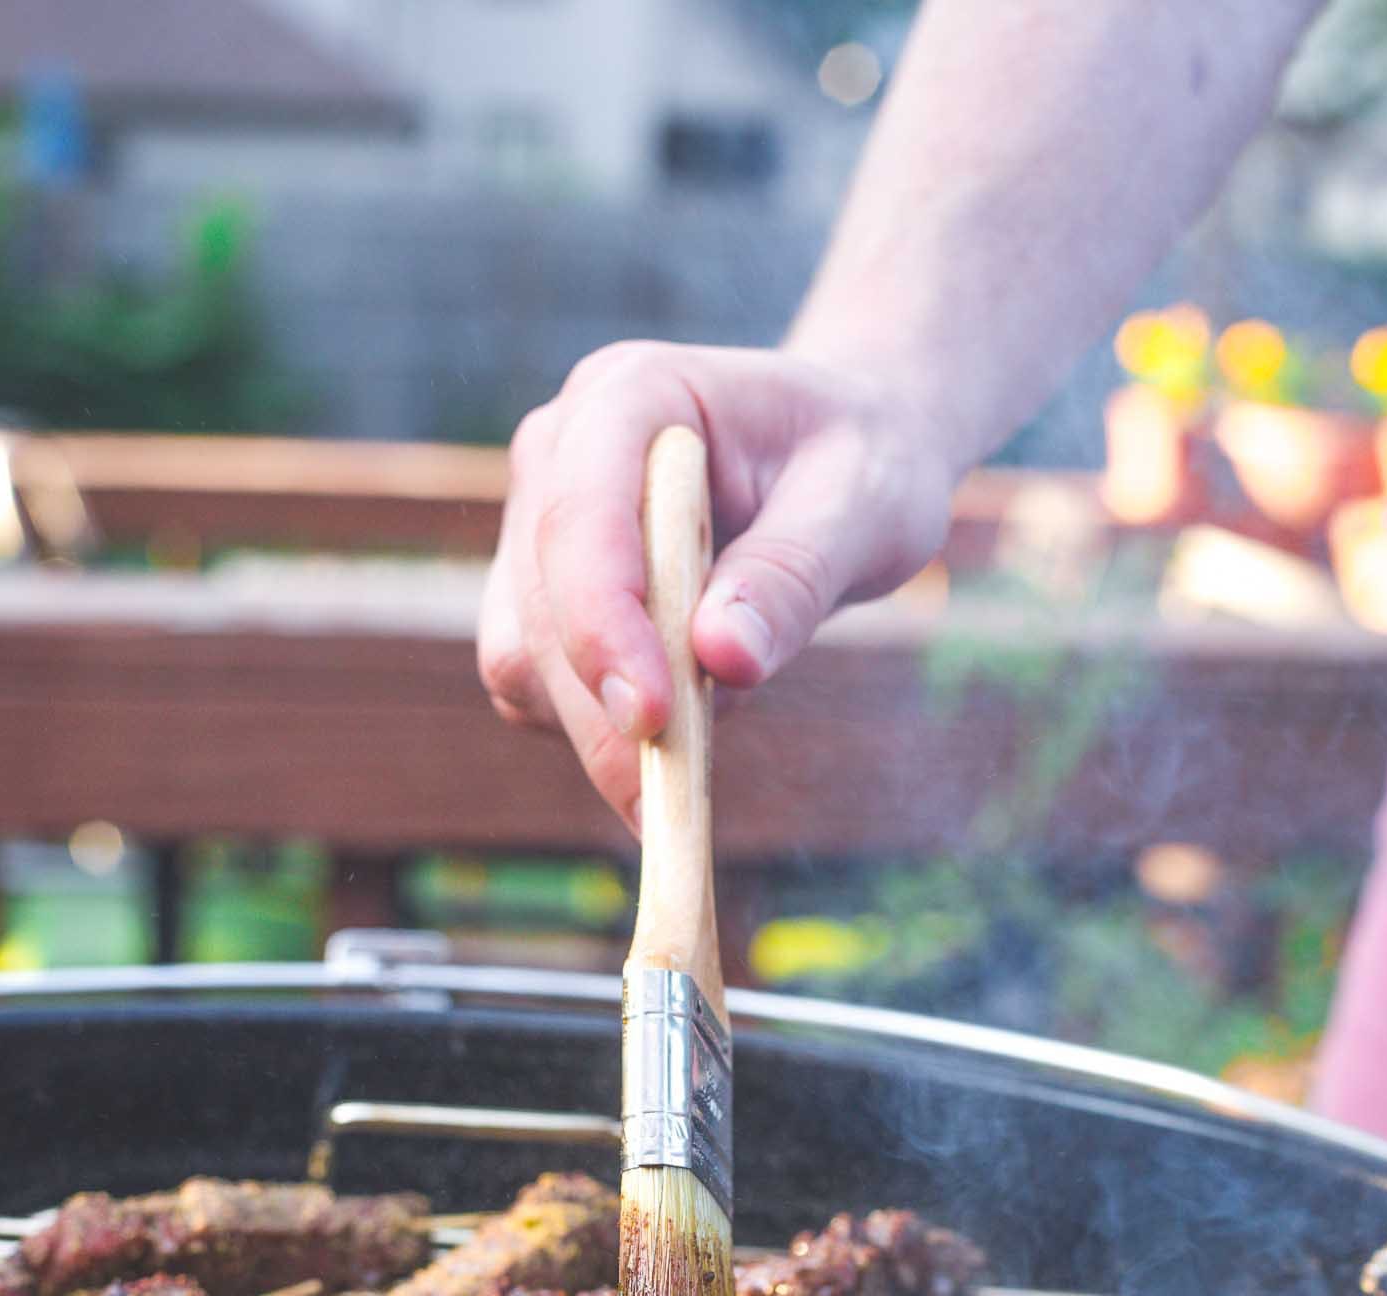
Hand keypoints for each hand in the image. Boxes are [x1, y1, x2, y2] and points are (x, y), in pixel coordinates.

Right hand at [477, 342, 952, 826]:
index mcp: (629, 395)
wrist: (843, 461)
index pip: (580, 516)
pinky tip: (686, 722)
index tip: (651, 719)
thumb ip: (795, 574)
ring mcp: (538, 529)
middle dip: (600, 711)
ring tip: (707, 744)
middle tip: (675, 808)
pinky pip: (540, 690)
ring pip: (521, 658)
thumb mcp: (865, 507)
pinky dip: (600, 734)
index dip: (603, 623)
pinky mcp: (541, 600)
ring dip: (598, 731)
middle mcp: (560, 456)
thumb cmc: (860, 466)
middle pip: (538, 605)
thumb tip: (722, 658)